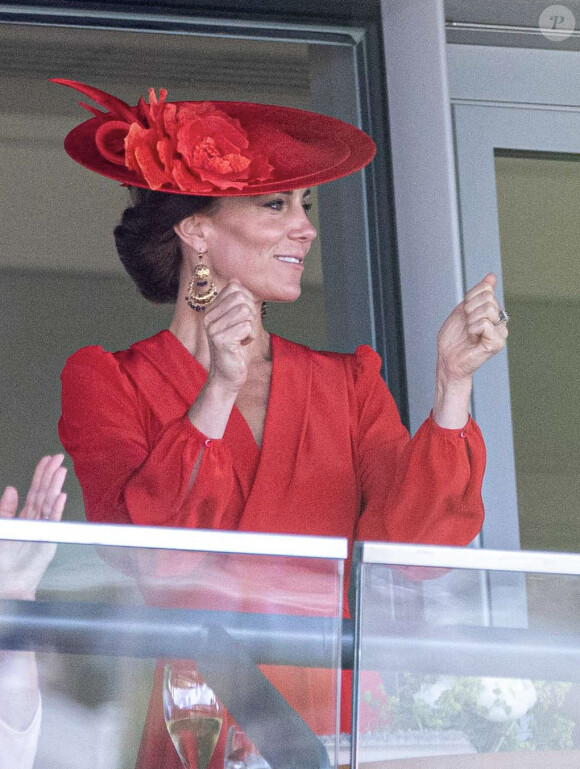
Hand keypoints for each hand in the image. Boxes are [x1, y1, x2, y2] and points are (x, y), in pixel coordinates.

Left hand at [0, 454, 66, 598]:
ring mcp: (45, 528)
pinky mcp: (48, 540)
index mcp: (26, 515)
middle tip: (58, 458)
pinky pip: (53, 521)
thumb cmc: (4, 559)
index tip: (47, 460)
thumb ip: (6, 508)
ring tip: (61, 471)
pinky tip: (61, 496)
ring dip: (56, 486)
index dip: (41, 474)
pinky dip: (57, 508)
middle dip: (51, 474)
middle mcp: (37, 519)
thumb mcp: (2, 527)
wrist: (8, 581)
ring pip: (50, 503)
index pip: (35, 490)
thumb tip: (12, 488)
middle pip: (45, 492)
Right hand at [203, 280, 260, 391]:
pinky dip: (250, 336)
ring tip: (242, 338)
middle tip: (245, 329)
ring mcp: (213, 328)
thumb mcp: (238, 321)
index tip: (243, 317)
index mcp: (211, 309)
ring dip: (251, 326)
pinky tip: (241, 345)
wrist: (227, 375)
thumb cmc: (236, 348)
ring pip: (245, 311)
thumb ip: (238, 302)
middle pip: (241, 297)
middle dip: (251, 313)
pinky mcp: (220, 340)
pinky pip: (246, 327)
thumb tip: (235, 280)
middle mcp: (209, 316)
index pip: (235, 287)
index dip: (247, 300)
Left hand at [436, 273, 507, 383]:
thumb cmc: (453, 338)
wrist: (447, 359)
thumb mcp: (464, 309)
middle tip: (466, 324)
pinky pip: (485, 323)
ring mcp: (501, 332)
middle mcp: (500, 321)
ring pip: (488, 309)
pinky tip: (472, 338)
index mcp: (493, 311)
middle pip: (488, 298)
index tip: (465, 313)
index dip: (469, 298)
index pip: (485, 289)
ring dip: (471, 319)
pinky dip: (473, 329)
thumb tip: (491, 277)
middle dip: (469, 309)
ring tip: (469, 332)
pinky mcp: (497, 343)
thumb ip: (478, 293)